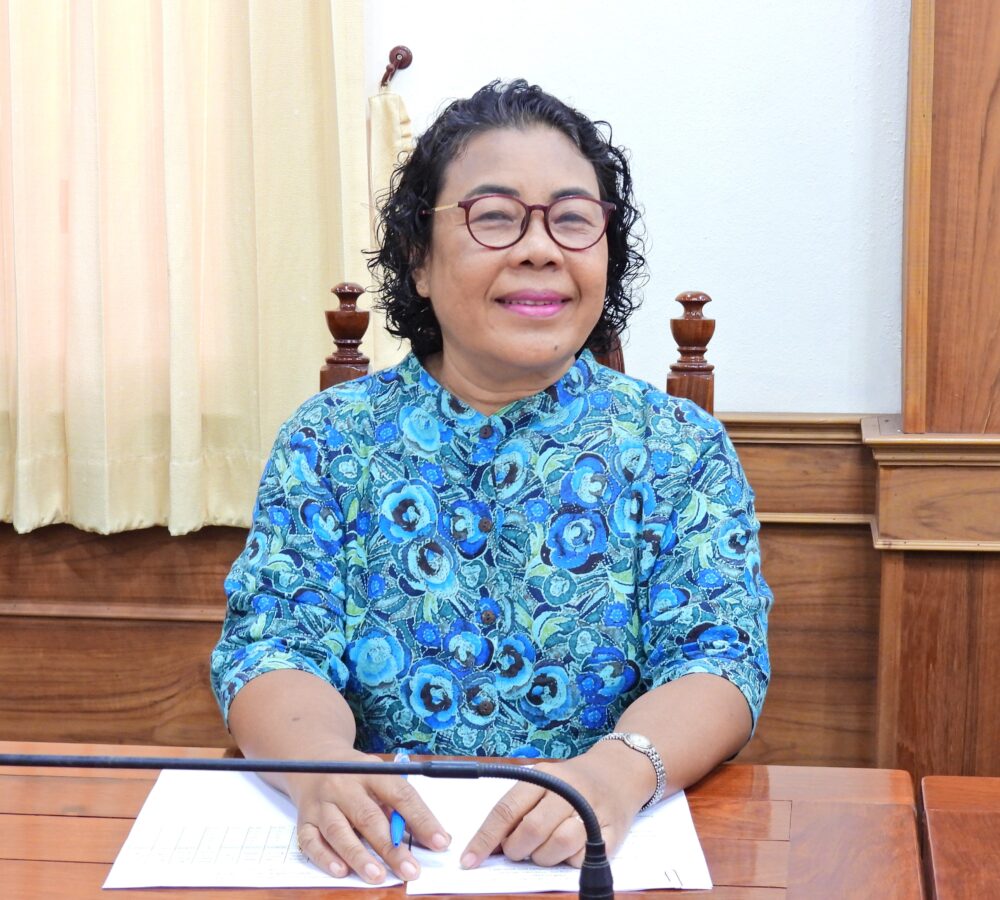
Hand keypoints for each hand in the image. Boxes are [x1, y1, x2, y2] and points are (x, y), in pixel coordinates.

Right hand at [287, 748, 450, 883]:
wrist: (314, 760)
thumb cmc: (357, 776)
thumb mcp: (381, 777)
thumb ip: (403, 805)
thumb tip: (437, 837)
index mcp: (371, 771)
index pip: (401, 794)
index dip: (422, 819)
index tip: (440, 842)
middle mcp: (344, 785)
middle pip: (368, 816)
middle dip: (391, 846)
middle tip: (410, 870)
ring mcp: (321, 803)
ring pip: (338, 830)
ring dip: (358, 855)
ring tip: (378, 875)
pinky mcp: (304, 820)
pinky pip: (311, 841)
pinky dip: (325, 858)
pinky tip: (341, 871)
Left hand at [460, 742, 649, 868]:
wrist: (620, 772)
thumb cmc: (572, 782)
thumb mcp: (542, 782)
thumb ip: (516, 811)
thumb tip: (486, 847)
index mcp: (544, 776)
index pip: (507, 809)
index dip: (485, 838)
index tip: (469, 861)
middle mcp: (568, 790)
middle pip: (532, 830)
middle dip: (518, 849)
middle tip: (519, 850)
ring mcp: (592, 811)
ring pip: (557, 845)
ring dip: (544, 857)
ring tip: (545, 848)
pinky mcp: (611, 833)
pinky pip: (582, 858)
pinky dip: (570, 861)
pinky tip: (570, 849)